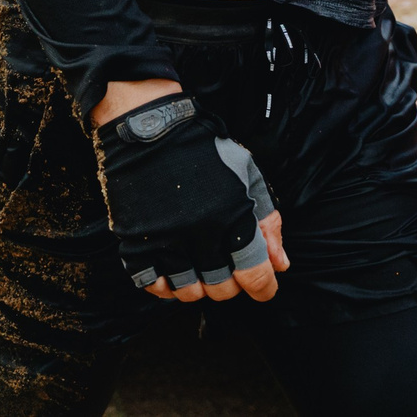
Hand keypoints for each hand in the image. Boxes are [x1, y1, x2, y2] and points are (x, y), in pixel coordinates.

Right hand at [95, 93, 286, 304]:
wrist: (148, 125)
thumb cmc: (203, 148)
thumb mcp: (247, 175)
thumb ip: (268, 222)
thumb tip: (281, 265)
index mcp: (232, 217)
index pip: (256, 276)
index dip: (264, 288)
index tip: (263, 286)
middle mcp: (200, 233)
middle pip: (222, 289)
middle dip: (230, 284)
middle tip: (226, 266)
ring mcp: (165, 239)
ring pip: (187, 291)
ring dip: (197, 286)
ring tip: (198, 267)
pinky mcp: (135, 240)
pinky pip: (151, 284)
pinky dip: (163, 286)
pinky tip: (170, 270)